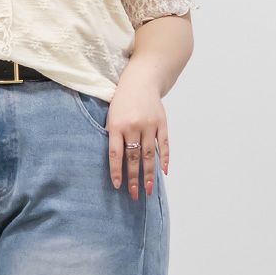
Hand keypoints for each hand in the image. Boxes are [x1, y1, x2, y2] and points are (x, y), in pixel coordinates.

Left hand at [105, 72, 169, 199]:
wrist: (142, 79)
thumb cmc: (122, 100)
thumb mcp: (111, 115)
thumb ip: (113, 135)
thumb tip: (115, 162)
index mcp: (117, 125)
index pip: (115, 153)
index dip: (116, 171)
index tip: (118, 186)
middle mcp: (133, 126)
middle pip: (133, 157)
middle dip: (133, 178)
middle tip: (133, 195)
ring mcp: (149, 125)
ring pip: (149, 155)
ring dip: (149, 174)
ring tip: (148, 190)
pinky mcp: (161, 123)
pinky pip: (164, 145)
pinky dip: (164, 159)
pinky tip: (163, 172)